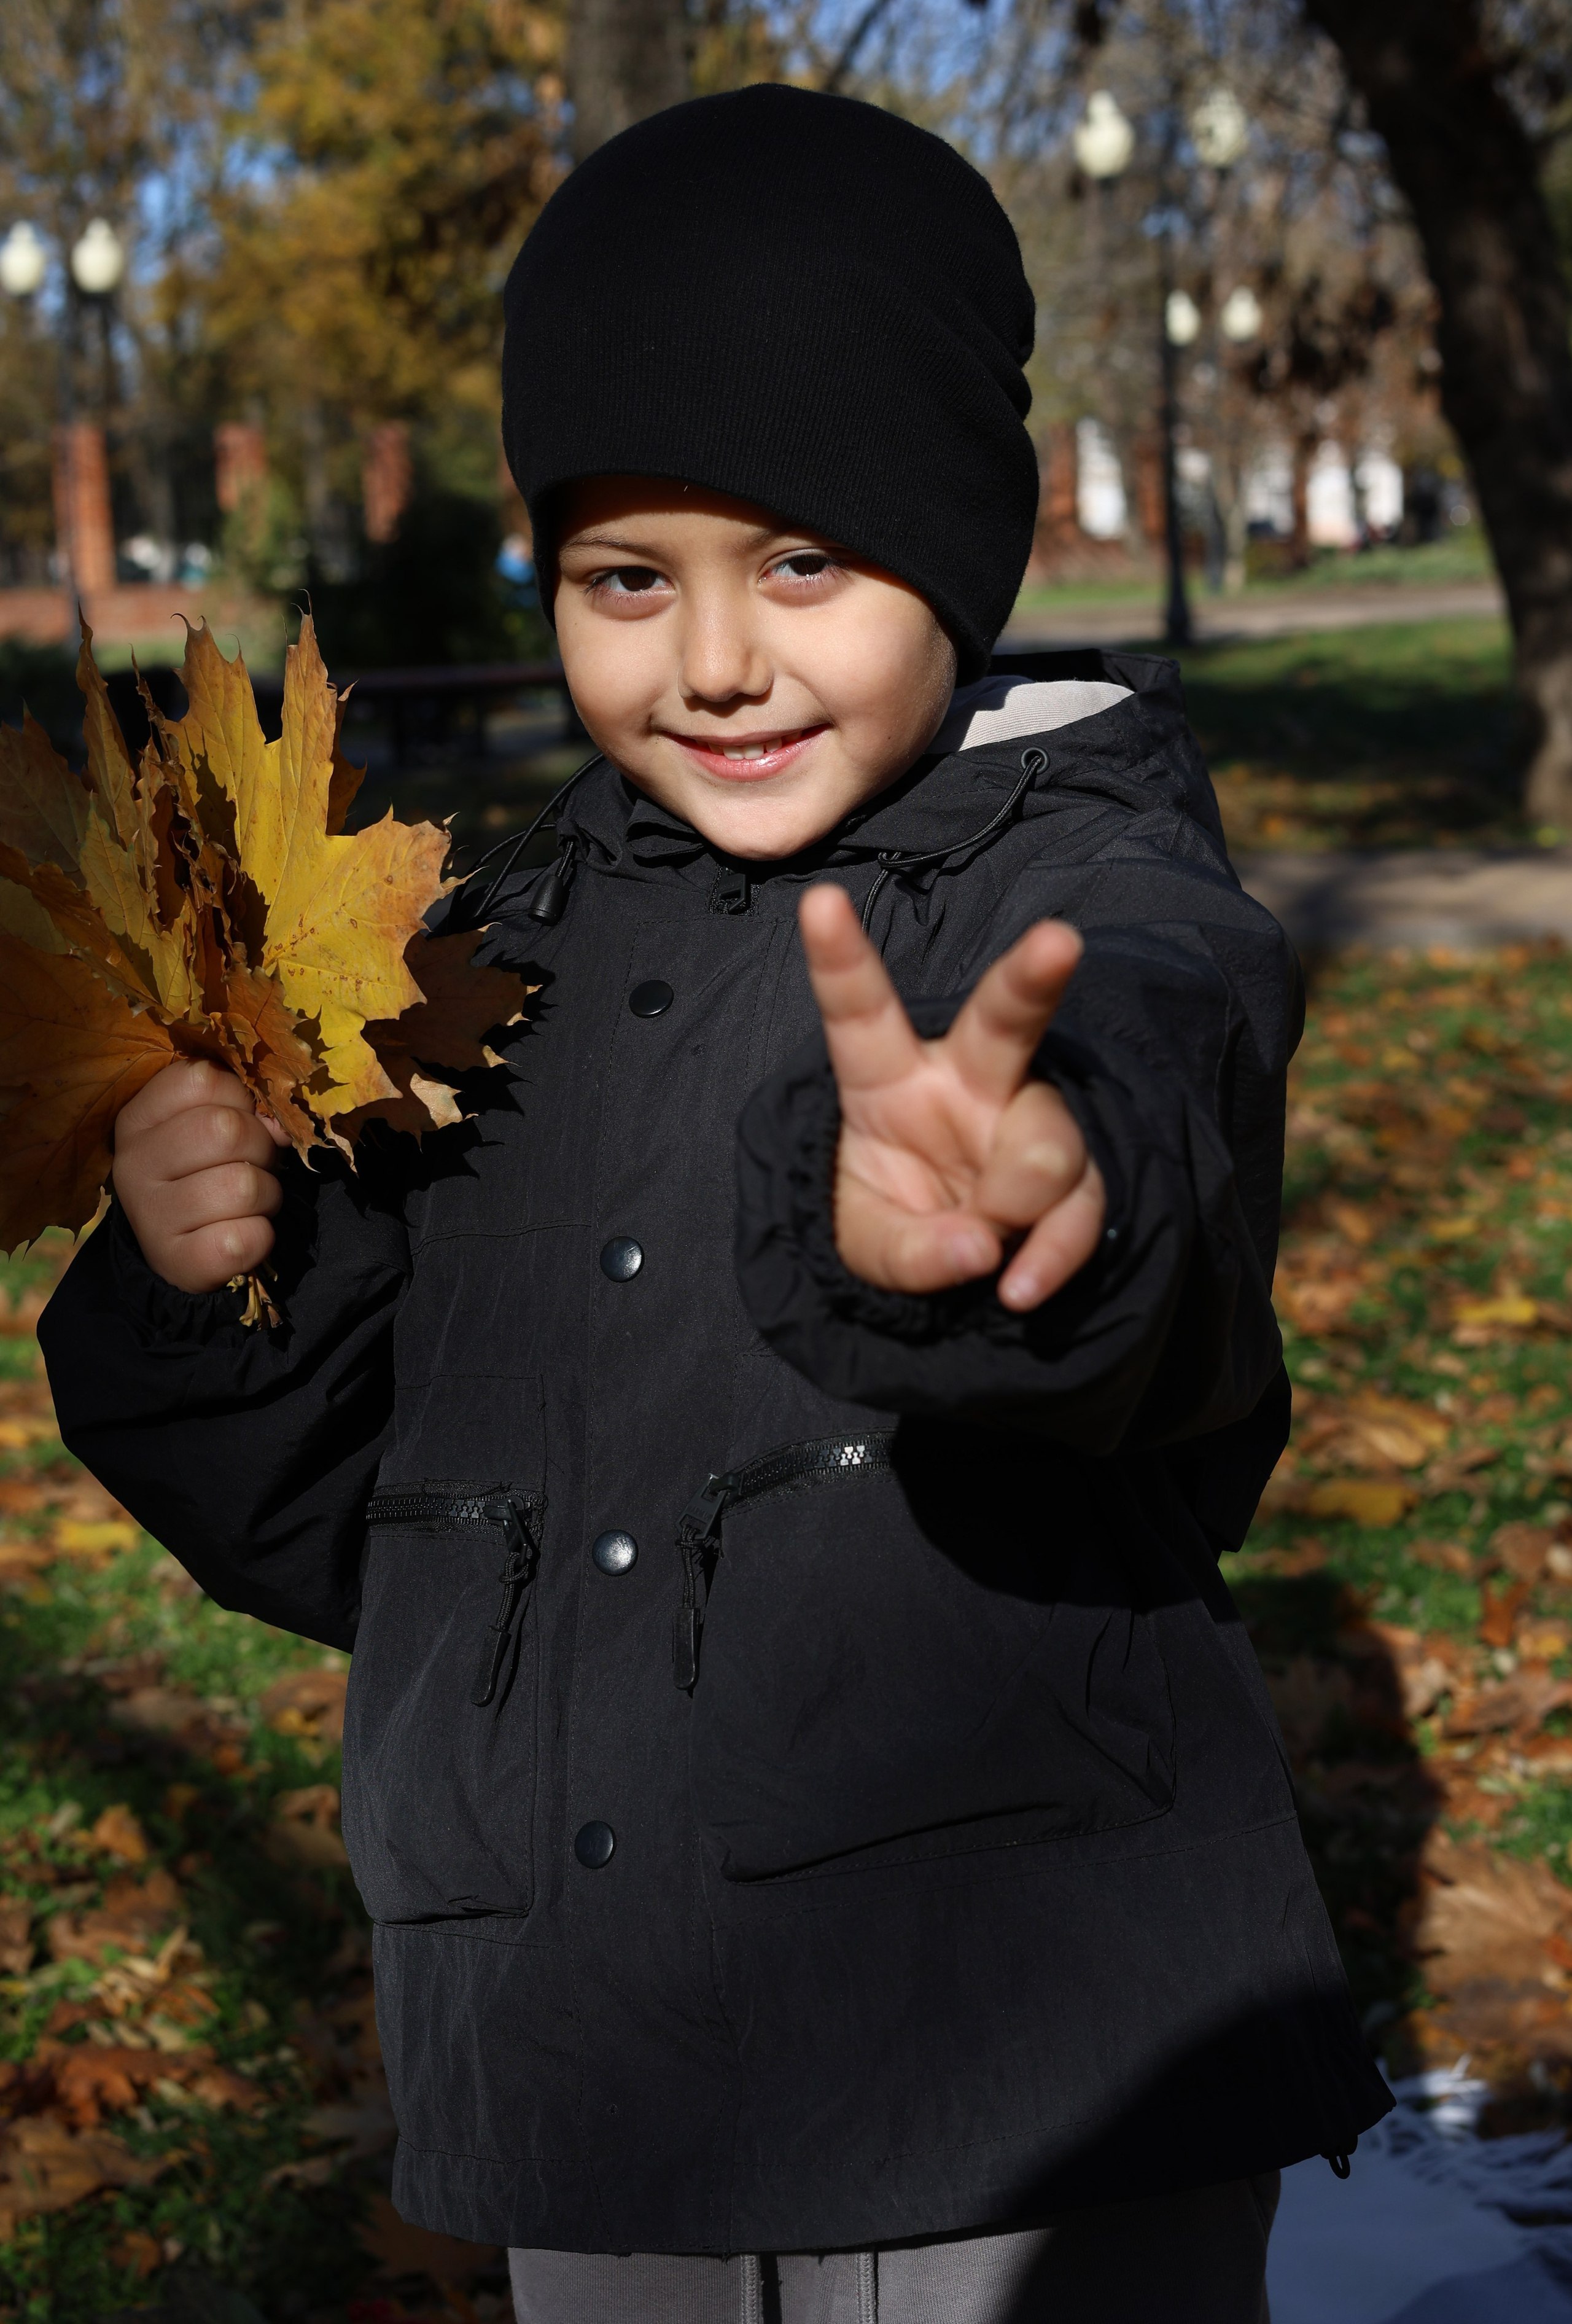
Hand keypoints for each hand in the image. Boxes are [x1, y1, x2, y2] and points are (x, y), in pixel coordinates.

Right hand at [112, 1060, 289, 1293]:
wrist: (181, 1250)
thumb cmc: (206, 1172)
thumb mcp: (211, 1126)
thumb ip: (240, 1107)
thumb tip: (280, 1124)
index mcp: (138, 1118)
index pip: (201, 1079)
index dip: (240, 1098)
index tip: (238, 1119)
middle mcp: (133, 1164)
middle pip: (227, 1130)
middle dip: (261, 1148)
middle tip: (252, 1165)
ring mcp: (150, 1216)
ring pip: (244, 1185)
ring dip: (267, 1194)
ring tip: (249, 1202)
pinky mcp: (178, 1262)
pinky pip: (246, 1239)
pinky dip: (261, 1237)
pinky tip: (241, 1235)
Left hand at [798, 884, 1106, 1310]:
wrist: (952, 1280)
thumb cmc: (893, 1228)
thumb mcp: (864, 1248)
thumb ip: (907, 1251)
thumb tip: (982, 1248)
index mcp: (887, 1078)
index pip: (861, 1012)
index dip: (841, 959)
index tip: (816, 902)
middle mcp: (966, 1084)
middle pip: (1004, 1020)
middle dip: (1031, 976)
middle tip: (1058, 942)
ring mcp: (1027, 1126)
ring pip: (1049, 1137)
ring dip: (1020, 1200)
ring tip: (991, 1251)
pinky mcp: (1076, 1178)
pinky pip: (1082, 1205)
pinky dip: (1055, 1253)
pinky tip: (1022, 1289)